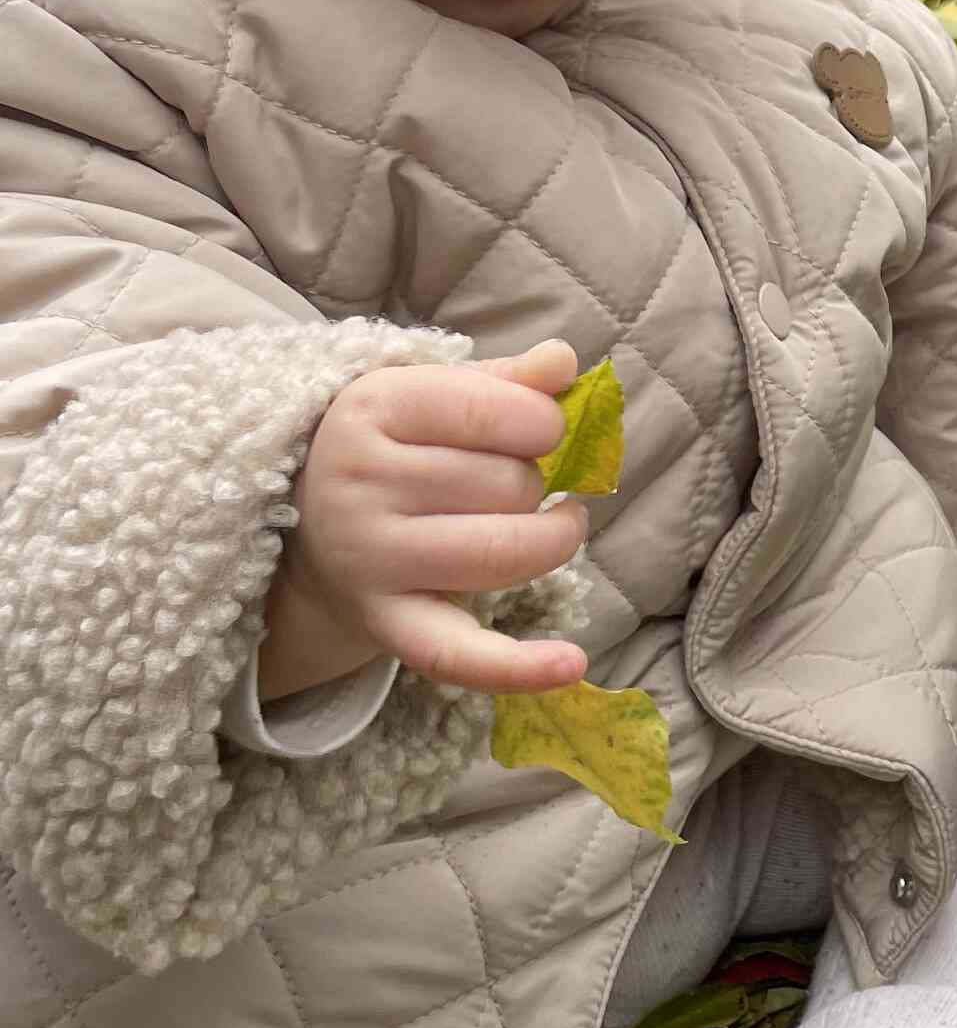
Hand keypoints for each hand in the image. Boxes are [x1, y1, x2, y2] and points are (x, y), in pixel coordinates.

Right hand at [259, 339, 592, 701]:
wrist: (314, 530)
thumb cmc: (398, 450)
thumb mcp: (434, 396)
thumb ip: (504, 380)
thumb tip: (563, 361)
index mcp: (370, 407)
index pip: (489, 408)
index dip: (543, 422)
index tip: (542, 430)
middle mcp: (358, 483)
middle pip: (507, 485)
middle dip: (534, 483)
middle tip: (512, 484)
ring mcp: (368, 558)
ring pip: (504, 552)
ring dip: (550, 540)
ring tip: (552, 527)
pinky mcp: (384, 623)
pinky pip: (457, 654)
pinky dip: (519, 666)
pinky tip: (571, 663)